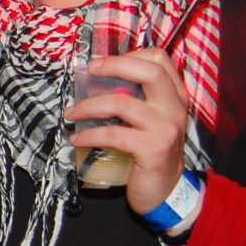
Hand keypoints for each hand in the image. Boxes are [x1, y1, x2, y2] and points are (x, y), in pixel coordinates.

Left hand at [64, 48, 189, 215]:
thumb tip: (100, 81)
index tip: (105, 64)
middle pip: (149, 72)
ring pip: (122, 103)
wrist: (166, 189)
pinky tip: (77, 139)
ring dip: (89, 106)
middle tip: (89, 70)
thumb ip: (136, 98)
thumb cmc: (151, 151)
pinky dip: (89, 135)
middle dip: (114, 66)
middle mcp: (174, 108)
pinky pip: (113, 134)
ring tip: (71, 114)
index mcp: (175, 96)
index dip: (131, 55)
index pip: (160, 60)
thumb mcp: (150, 120)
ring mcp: (165, 128)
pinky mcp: (152, 149)